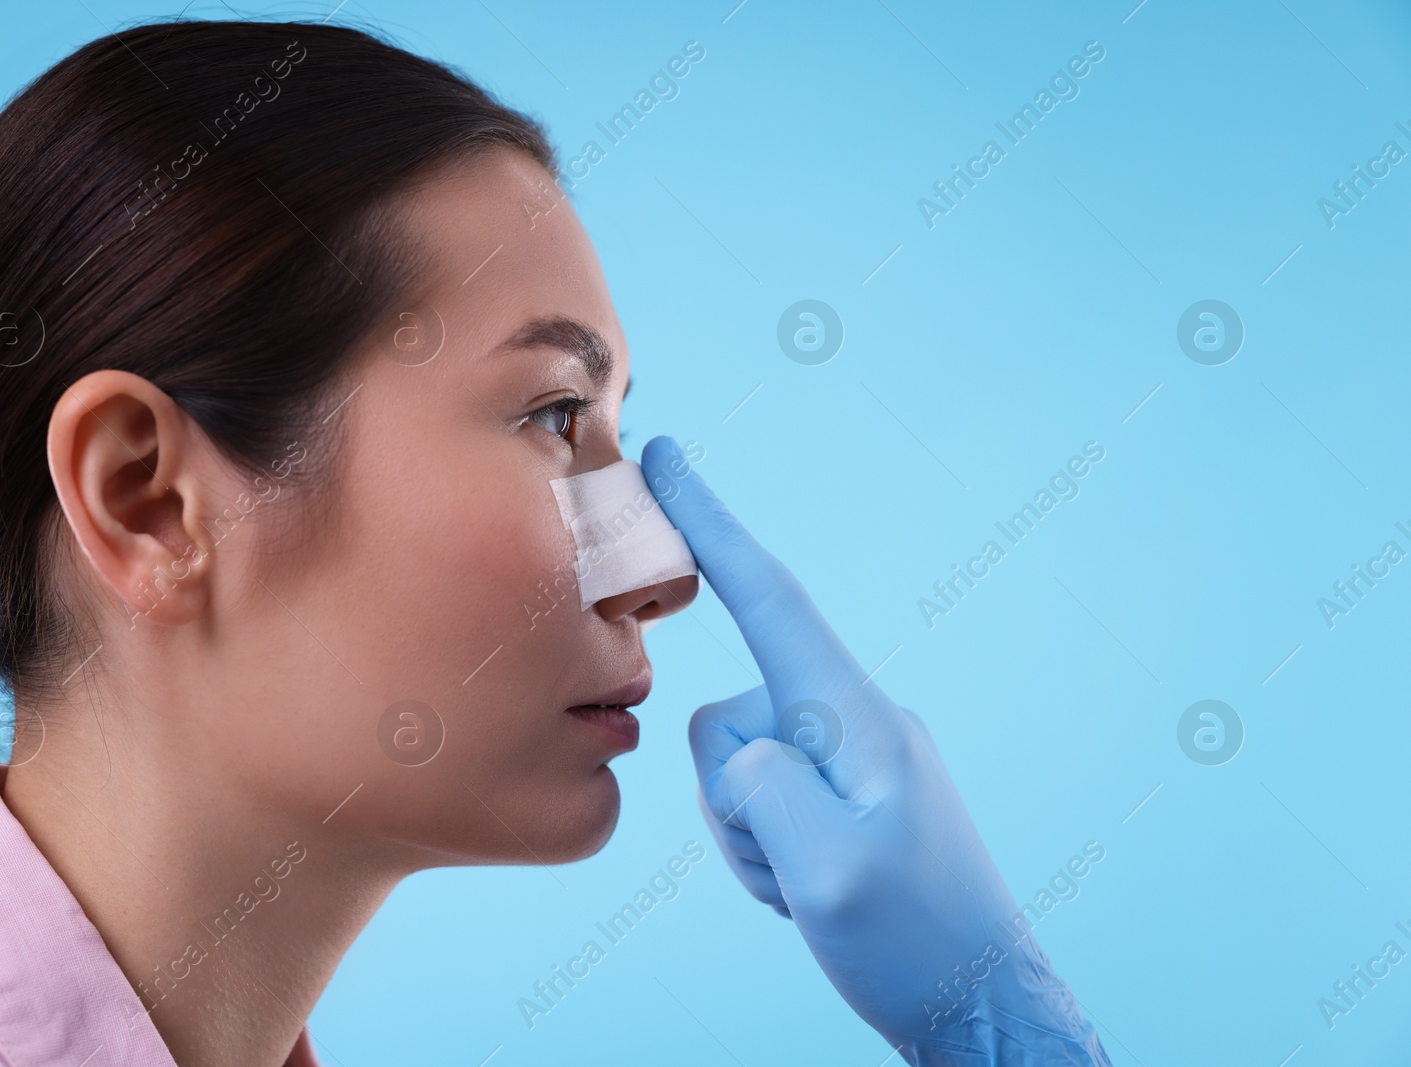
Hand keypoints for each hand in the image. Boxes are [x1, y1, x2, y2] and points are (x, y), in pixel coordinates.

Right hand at [641, 436, 1110, 1065]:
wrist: (977, 1002)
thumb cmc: (915, 941)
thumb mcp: (829, 872)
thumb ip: (762, 787)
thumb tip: (740, 746)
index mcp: (857, 718)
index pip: (772, 600)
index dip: (712, 522)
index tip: (665, 456)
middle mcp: (853, 722)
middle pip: (731, 721)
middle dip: (733, 802)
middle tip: (795, 868)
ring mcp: (849, 761)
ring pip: (737, 769)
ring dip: (751, 835)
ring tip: (811, 885)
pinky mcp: (844, 795)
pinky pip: (762, 800)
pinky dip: (765, 849)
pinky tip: (812, 887)